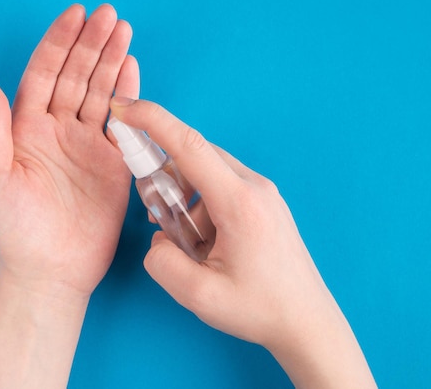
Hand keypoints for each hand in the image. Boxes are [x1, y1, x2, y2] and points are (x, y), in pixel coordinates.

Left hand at [0, 4, 138, 297]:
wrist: (51, 270)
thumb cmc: (15, 229)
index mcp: (26, 129)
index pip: (43, 75)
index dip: (58, 44)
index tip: (74, 16)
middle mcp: (58, 131)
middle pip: (75, 76)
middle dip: (91, 44)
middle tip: (108, 15)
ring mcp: (87, 145)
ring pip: (100, 93)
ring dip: (111, 61)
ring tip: (123, 31)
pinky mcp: (114, 164)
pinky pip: (123, 123)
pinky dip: (129, 96)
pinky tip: (132, 69)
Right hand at [109, 97, 375, 388]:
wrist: (307, 321)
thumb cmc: (260, 309)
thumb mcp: (199, 296)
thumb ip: (162, 262)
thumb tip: (158, 239)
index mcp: (239, 202)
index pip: (188, 145)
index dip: (152, 120)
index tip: (123, 109)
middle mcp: (254, 186)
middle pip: (195, 156)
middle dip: (166, 178)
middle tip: (158, 216)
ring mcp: (263, 192)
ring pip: (207, 171)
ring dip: (185, 197)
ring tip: (190, 243)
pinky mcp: (263, 201)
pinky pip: (221, 185)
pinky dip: (201, 204)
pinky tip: (206, 242)